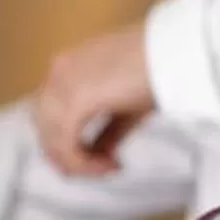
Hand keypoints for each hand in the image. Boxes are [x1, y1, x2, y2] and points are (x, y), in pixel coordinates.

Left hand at [33, 26, 155, 176]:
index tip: (95, 158)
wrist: (175, 50)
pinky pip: (67, 145)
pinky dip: (83, 162)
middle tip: (96, 170)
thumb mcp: (128, 102)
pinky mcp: (74, 102)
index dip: (64, 141)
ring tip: (106, 167)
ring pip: (51, 140)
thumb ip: (108, 129)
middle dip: (66, 156)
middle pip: (44, 128)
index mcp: (68, 66)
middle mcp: (57, 74)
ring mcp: (62, 86)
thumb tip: (100, 154)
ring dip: (76, 162)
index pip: (47, 113)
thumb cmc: (161, 67)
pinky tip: (109, 165)